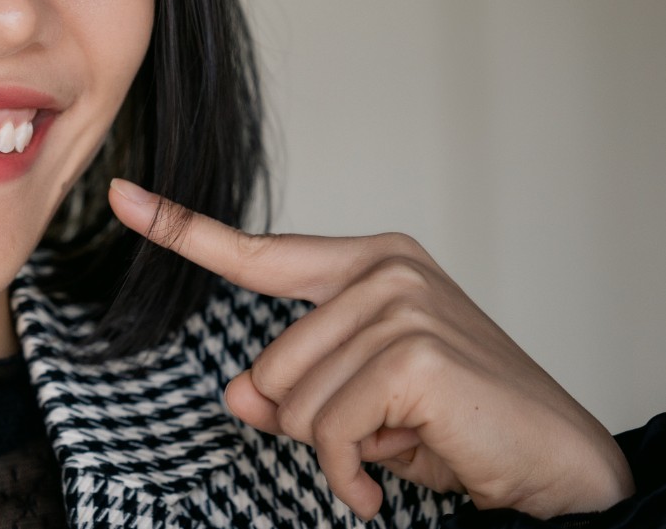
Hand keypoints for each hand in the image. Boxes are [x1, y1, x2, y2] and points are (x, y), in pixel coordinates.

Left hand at [107, 179, 633, 519]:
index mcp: (368, 266)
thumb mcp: (356, 408)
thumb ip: (290, 390)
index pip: (257, 253)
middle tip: (383, 432)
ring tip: (400, 444)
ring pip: (293, 402)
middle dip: (311, 421)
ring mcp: (400, 304)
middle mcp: (385, 270)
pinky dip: (348, 471)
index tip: (122, 197)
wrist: (554, 466)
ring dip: (337, 448)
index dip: (182, 230)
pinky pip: (326, 428)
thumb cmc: (460, 426)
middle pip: (270, 366)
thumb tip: (238, 393)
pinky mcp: (410, 351)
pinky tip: (386, 479)